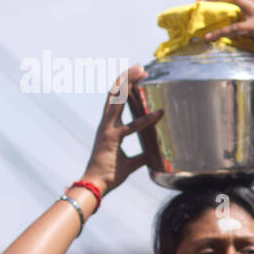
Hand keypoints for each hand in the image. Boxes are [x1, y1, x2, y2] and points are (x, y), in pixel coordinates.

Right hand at [81, 65, 163, 196]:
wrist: (94, 186)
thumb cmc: (109, 175)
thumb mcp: (130, 164)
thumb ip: (142, 156)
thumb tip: (154, 154)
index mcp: (108, 128)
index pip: (115, 102)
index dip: (125, 88)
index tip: (136, 77)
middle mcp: (106, 125)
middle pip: (114, 94)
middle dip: (126, 79)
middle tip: (140, 67)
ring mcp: (107, 129)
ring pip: (117, 100)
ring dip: (129, 84)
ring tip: (141, 72)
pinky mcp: (111, 138)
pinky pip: (131, 127)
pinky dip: (146, 119)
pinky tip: (159, 112)